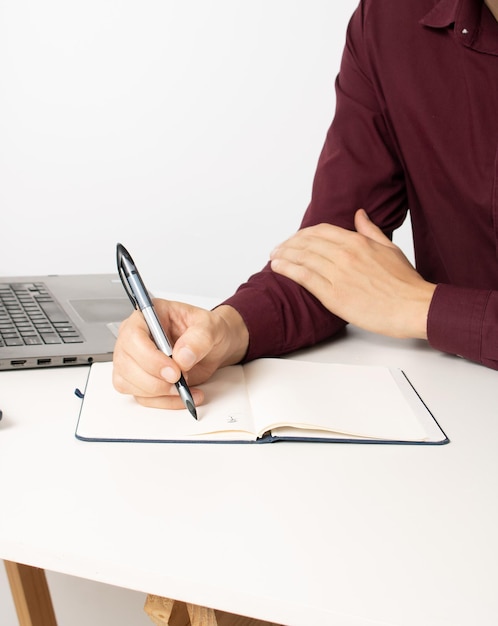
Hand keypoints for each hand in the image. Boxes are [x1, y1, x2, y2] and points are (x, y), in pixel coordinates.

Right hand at [112, 301, 248, 408]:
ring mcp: (134, 360)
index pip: (133, 336)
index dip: (150, 357)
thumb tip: (182, 356)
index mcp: (148, 317)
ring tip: (185, 387)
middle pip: (126, 363)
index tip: (173, 370)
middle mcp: (135, 338)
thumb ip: (198, 339)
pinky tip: (183, 395)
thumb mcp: (211, 327)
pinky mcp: (140, 380)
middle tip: (180, 380)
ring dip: (158, 392)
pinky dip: (164, 401)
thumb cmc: (207, 330)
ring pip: (129, 383)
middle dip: (154, 379)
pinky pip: (142, 397)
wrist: (214, 347)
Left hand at [270, 209, 435, 338]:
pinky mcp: (333, 294)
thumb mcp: (389, 248)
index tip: (294, 239)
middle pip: (307, 242)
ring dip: (283, 255)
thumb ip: (370, 231)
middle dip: (289, 244)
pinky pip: (304, 277)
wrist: (413, 307)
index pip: (321, 231)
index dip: (303, 234)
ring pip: (302, 257)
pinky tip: (277, 267)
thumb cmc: (405, 283)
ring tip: (273, 257)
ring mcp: (338, 274)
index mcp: (357, 242)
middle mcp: (345, 254)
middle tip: (278, 248)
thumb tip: (359, 214)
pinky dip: (287, 269)